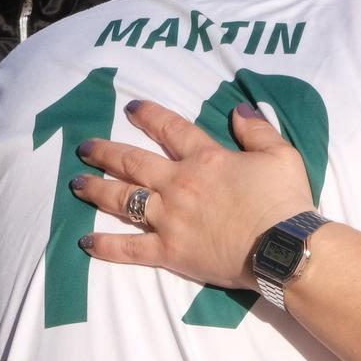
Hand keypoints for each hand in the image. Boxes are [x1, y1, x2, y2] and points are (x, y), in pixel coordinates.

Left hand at [72, 99, 314, 290]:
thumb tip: (239, 109)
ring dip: (95, 189)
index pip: (170, 129)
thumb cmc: (284, 200)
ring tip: (76, 184)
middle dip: (104, 152)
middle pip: (132, 162)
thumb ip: (257, 129)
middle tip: (84, 148)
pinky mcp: (168, 251)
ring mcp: (168, 218)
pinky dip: (106, 246)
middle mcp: (178, 184)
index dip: (148, 116)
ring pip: (122, 199)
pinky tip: (85, 242)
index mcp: (204, 158)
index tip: (130, 108)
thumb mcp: (280, 154)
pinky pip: (129, 248)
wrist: (281, 248)